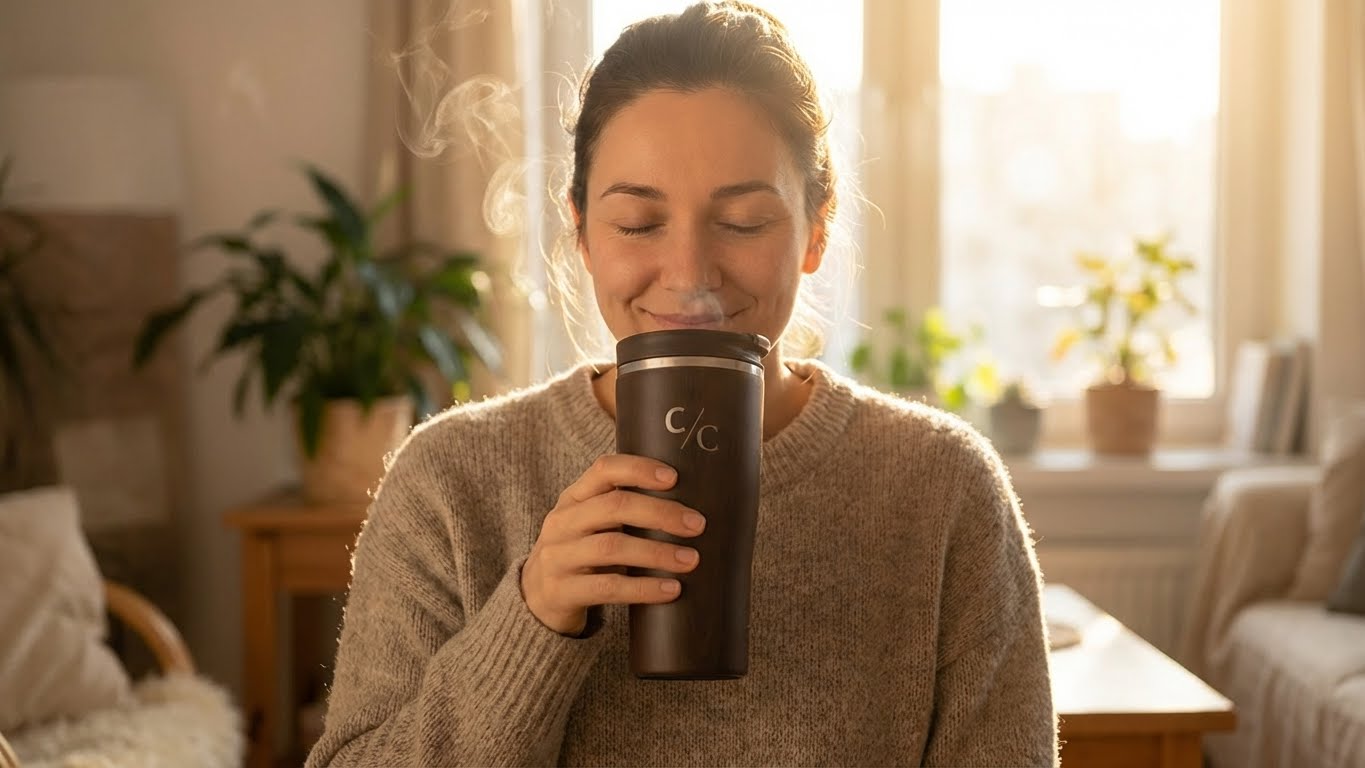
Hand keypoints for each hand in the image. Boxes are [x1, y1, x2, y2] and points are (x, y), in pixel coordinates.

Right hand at [521, 454, 706, 635]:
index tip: (674, 477)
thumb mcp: (592, 525)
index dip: (639, 469)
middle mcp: (562, 522)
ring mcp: (558, 557)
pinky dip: (643, 588)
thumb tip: (691, 506)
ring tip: (691, 560)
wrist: (536, 599)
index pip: (604, 470)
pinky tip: (670, 590)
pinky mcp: (560, 591)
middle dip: (660, 513)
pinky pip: (607, 587)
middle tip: (697, 524)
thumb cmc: (581, 554)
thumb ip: (625, 511)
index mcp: (574, 498)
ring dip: (657, 553)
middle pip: (614, 507)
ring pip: (611, 548)